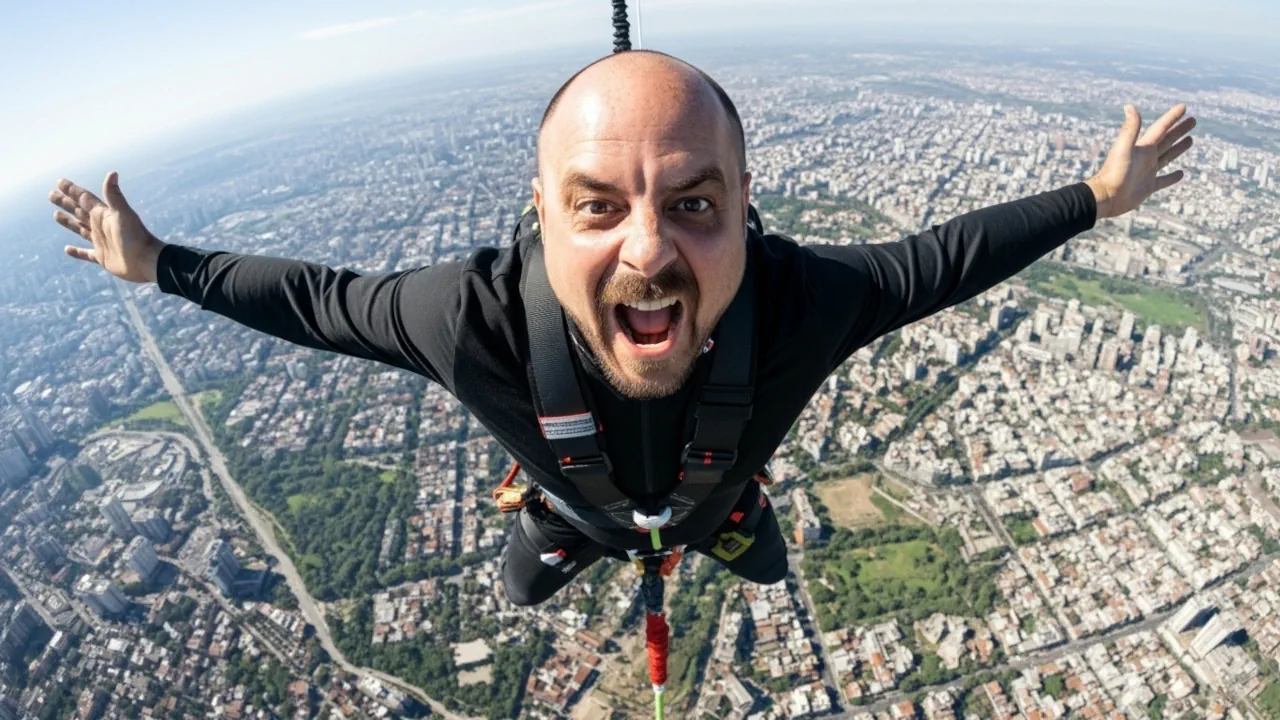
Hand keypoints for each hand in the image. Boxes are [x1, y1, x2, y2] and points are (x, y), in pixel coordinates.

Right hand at [49, 172, 165, 283]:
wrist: (148, 261)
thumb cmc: (136, 237)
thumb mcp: (123, 214)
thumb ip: (114, 195)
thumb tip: (112, 172)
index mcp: (104, 214)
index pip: (84, 198)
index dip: (72, 190)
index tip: (59, 181)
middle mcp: (101, 226)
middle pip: (79, 211)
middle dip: (65, 203)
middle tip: (51, 194)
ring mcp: (102, 242)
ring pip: (80, 229)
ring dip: (68, 222)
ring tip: (55, 215)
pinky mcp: (103, 257)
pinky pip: (86, 254)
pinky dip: (77, 252)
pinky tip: (67, 249)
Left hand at [1085, 104, 1194, 220]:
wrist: (1105, 197)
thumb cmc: (1114, 172)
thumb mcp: (1124, 148)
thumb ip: (1130, 128)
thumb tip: (1129, 105)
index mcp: (1142, 147)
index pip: (1161, 128)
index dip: (1172, 117)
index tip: (1184, 107)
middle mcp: (1146, 158)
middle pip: (1167, 139)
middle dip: (1179, 130)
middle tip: (1193, 120)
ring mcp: (1147, 172)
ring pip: (1167, 157)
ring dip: (1178, 148)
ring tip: (1191, 140)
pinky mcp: (1148, 187)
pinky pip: (1163, 180)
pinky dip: (1172, 177)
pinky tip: (1182, 174)